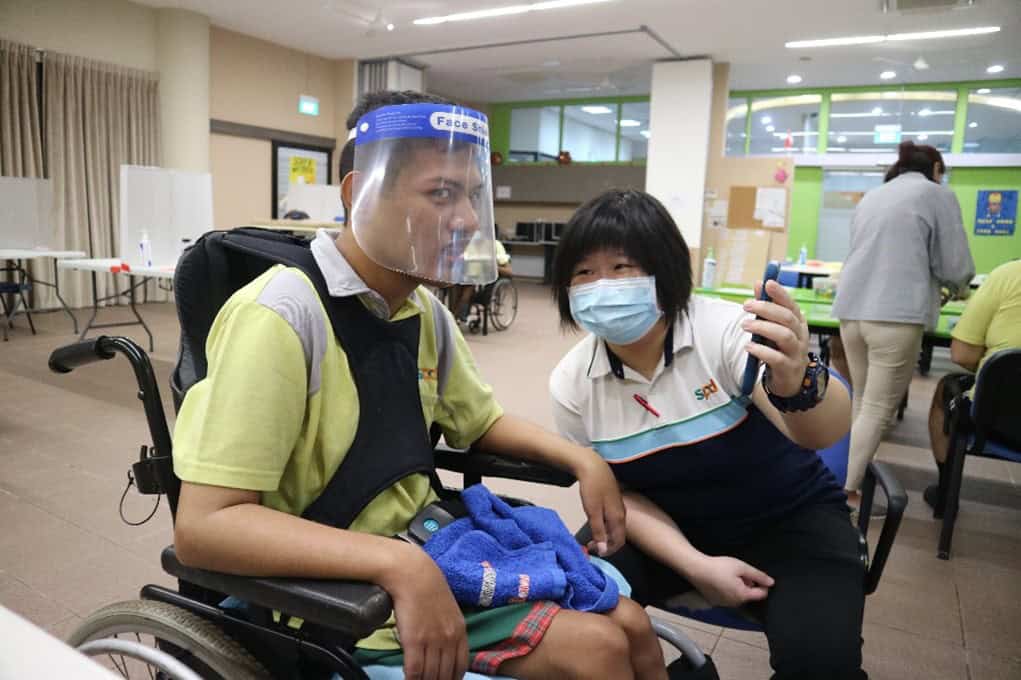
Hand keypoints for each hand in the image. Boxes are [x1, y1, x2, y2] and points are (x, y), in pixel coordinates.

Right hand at [382, 544, 467, 679]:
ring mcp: (433, 640)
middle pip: (445, 674)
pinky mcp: (415, 640)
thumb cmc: (427, 589)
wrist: (413, 574)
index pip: (460, 667)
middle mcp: (449, 639)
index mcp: (460, 631)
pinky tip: (408, 679)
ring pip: (430, 675)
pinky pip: (415, 670)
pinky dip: (411, 679)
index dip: (452, 679)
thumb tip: (444, 650)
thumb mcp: (448, 610)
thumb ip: (449, 630)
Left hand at [575, 454, 626, 556]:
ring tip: (590, 537)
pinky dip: (604, 527)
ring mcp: (618, 507)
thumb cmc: (592, 488)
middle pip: (617, 536)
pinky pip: (612, 520)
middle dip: (605, 545)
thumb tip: (603, 550)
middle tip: (589, 546)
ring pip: (615, 528)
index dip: (608, 551)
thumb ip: (599, 531)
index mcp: (618, 518)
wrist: (593, 466)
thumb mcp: (593, 512)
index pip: (618, 542)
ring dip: (604, 536)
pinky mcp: (613, 501)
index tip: (594, 553)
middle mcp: (621, 514)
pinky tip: (595, 524)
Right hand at [687, 555, 773, 607]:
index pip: (762, 594)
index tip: (753, 574)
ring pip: (738, 596)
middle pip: (749, 595)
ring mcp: (724, 604)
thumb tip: (772, 583)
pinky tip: (720, 580)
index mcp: (743, 595)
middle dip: (748, 585)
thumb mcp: (741, 567)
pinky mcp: (716, 602)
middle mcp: (735, 604)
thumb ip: (758, 575)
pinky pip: (728, 597)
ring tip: (728, 575)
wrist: (696, 569)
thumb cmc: (720, 566)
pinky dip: (728, 590)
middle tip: (738, 572)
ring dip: (738, 588)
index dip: (762, 584)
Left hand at [743, 279, 809, 397]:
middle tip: (747, 305)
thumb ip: (767, 307)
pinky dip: (761, 351)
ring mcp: (796, 352)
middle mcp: (800, 335)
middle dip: (766, 309)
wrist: (791, 381)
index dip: (780, 293)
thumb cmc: (780, 349)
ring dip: (763, 328)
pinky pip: (777, 358)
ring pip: (784, 336)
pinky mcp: (788, 368)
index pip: (791, 304)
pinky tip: (748, 346)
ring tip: (745, 325)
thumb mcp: (774, 327)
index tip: (767, 283)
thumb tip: (758, 283)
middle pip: (787, 318)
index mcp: (797, 322)